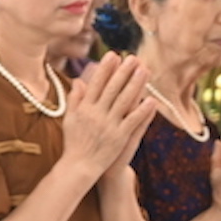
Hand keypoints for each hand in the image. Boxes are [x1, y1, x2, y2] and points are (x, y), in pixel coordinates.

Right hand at [60, 53, 156, 182]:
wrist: (79, 165)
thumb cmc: (74, 142)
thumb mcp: (69, 118)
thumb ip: (75, 99)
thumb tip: (78, 81)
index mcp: (84, 108)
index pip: (96, 84)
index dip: (105, 69)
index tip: (113, 55)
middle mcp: (96, 114)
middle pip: (112, 89)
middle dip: (123, 72)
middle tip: (133, 58)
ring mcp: (108, 125)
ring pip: (124, 101)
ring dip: (135, 85)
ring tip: (145, 71)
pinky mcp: (119, 137)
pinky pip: (133, 121)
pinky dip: (142, 111)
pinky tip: (152, 100)